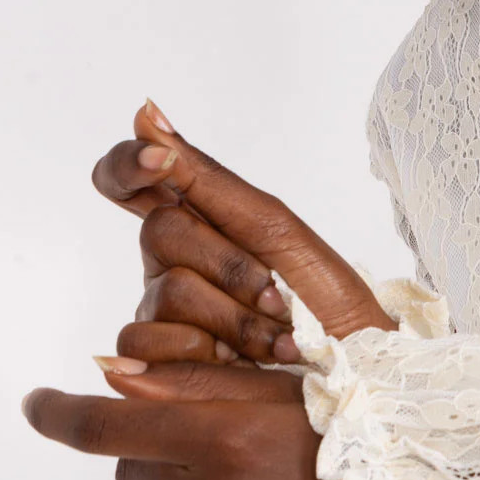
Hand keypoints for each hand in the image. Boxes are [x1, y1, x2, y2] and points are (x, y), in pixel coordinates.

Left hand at [22, 362, 350, 479]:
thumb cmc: (345, 458)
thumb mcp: (285, 401)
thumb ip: (196, 385)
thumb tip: (109, 374)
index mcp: (230, 440)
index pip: (105, 427)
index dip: (57, 413)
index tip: (35, 403)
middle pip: (129, 474)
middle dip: (162, 464)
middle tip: (228, 469)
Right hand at [90, 100, 395, 362]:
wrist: (352, 369)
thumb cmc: (323, 299)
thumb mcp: (275, 228)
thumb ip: (207, 177)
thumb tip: (145, 110)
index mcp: (195, 220)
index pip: (127, 178)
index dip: (129, 163)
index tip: (162, 161)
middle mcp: (168, 262)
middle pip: (160, 232)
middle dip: (231, 266)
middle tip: (278, 297)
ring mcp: (158, 312)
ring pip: (166, 293)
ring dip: (235, 320)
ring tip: (275, 337)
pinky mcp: (151, 365)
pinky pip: (148, 343)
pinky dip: (208, 353)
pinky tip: (239, 364)